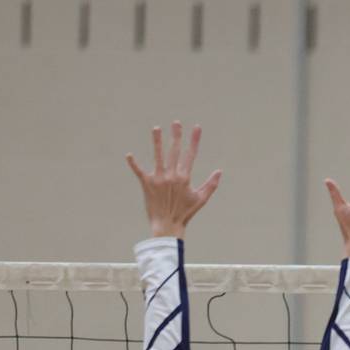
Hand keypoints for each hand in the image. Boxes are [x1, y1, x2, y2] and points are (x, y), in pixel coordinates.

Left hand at [126, 122, 221, 238]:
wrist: (168, 225)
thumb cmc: (185, 213)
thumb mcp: (201, 199)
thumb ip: (211, 184)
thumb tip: (219, 171)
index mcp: (184, 177)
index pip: (191, 155)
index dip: (194, 140)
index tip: (196, 128)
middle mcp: (171, 175)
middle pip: (174, 151)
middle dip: (176, 136)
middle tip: (176, 123)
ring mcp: (158, 179)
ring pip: (158, 156)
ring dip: (157, 141)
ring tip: (156, 128)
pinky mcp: (147, 184)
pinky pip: (139, 171)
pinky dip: (134, 164)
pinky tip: (129, 155)